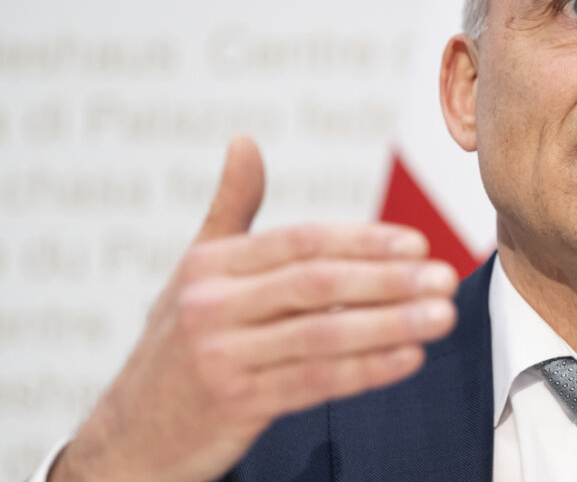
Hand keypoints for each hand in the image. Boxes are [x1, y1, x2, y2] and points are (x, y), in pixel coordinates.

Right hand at [49, 137, 457, 481]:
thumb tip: (244, 142)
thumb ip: (229, 208)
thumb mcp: (194, 271)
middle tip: (445, 278)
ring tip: (441, 316)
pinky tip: (408, 359)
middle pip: (317, 284)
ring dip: (391, 325)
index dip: (364, 241)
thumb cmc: (177, 343)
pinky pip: (314, 383)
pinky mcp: (236, 404)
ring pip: (323, 335)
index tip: (418, 243)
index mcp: (211, 265)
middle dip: (389, 280)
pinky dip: (366, 371)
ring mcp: (223, 357)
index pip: (301, 242)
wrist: (131, 434)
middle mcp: (213, 306)